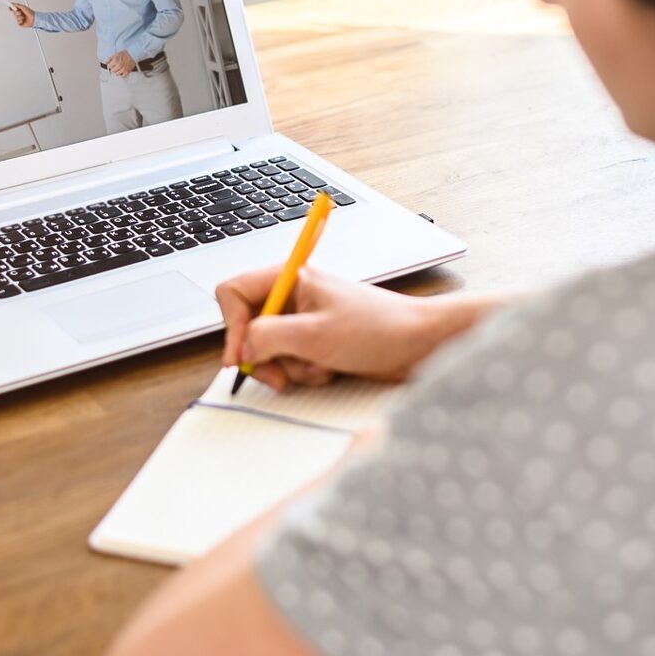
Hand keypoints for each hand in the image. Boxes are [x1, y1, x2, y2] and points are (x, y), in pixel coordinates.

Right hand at [7, 1, 34, 26]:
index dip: (10, 8)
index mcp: (19, 10)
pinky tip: (24, 20)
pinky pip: (17, 22)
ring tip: (24, 17)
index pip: (13, 8)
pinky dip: (21, 20)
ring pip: (15, 17)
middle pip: (13, 13)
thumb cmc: (30, 12)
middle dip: (16, 12)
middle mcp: (19, 14)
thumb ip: (17, 5)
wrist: (34, 19)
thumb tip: (12, 3)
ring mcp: (19, 19)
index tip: (9, 6)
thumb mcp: (23, 7)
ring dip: (20, 17)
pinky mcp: (20, 23)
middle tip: (20, 12)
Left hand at [106, 50, 136, 76]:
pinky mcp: (127, 71)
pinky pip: (122, 76)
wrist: (133, 54)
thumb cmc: (125, 54)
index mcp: (115, 60)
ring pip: (117, 74)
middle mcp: (119, 65)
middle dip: (113, 68)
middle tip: (116, 66)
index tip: (112, 64)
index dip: (110, 65)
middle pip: (112, 70)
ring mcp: (123, 69)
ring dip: (117, 71)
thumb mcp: (116, 54)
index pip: (109, 66)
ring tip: (119, 68)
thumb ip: (110, 58)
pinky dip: (122, 74)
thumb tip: (105, 62)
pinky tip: (122, 71)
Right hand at [215, 266, 445, 390]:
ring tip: (319, 367)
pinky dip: (304, 373)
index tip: (243, 355)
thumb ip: (269, 337)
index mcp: (291, 278)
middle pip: (249, 327)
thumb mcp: (315, 334)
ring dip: (289, 367)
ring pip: (269, 350)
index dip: (233, 326)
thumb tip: (243, 349)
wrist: (421, 344)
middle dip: (262, 356)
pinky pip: (291, 362)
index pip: (234, 293)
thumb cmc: (379, 328)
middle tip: (278, 376)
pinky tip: (329, 370)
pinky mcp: (317, 342)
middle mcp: (294, 297)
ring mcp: (305, 320)